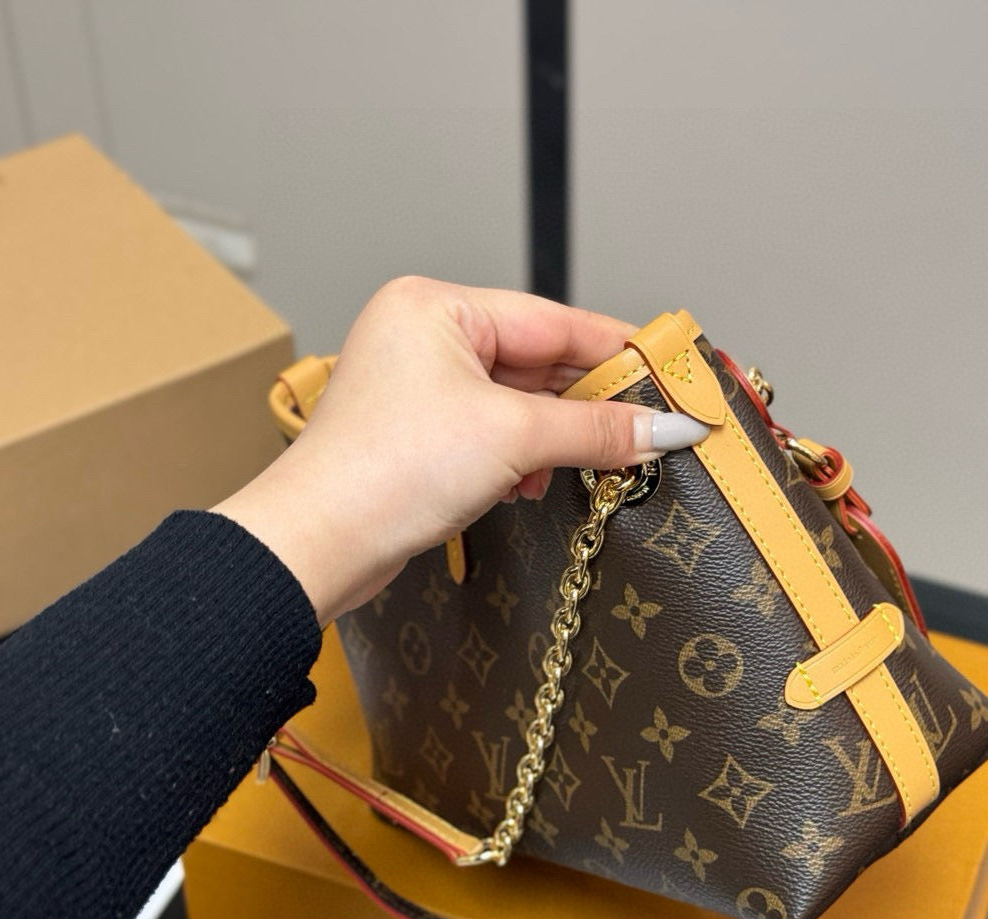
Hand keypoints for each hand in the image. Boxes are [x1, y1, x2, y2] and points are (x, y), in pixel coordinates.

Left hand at [212, 278, 709, 624]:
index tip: (670, 375)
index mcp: (438, 307)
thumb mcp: (513, 438)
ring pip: (518, 402)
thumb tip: (661, 428)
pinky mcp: (417, 435)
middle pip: (539, 361)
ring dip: (556, 437)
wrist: (317, 544)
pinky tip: (532, 483)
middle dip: (589, 403)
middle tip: (650, 427)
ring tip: (593, 462)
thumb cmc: (383, 471)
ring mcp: (418, 387)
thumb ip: (595, 428)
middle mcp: (424, 336)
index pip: (555, 320)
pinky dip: (522, 457)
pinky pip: (493, 433)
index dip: (619, 352)